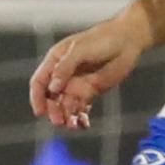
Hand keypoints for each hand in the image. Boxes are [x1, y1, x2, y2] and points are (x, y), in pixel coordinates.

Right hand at [29, 16, 143, 129]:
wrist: (127, 41)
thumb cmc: (102, 39)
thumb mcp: (81, 49)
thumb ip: (65, 67)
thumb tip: (52, 88)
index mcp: (55, 61)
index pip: (39, 82)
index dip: (37, 98)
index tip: (40, 112)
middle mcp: (63, 75)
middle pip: (51, 98)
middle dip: (53, 111)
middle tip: (59, 121)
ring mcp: (76, 84)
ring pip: (65, 106)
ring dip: (66, 117)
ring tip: (73, 125)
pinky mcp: (90, 92)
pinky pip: (80, 109)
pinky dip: (80, 119)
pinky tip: (84, 124)